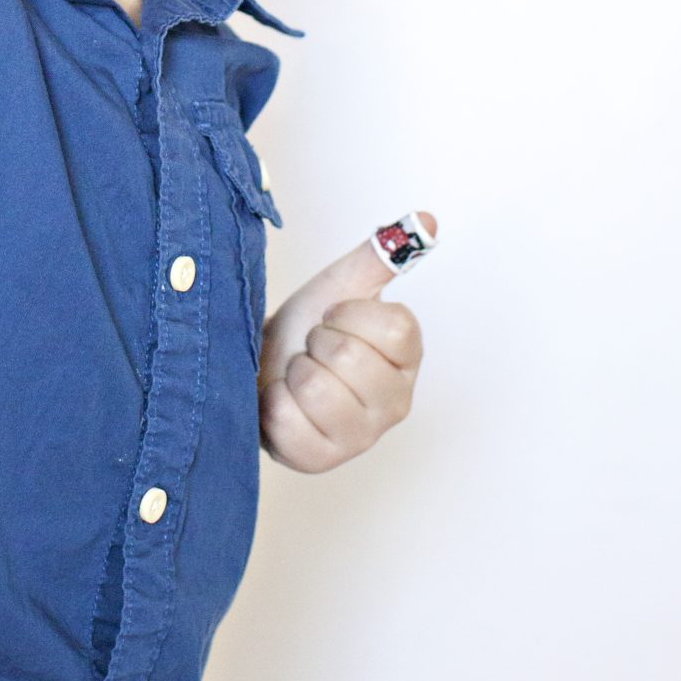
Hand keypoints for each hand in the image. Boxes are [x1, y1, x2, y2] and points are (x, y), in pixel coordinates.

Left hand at [257, 212, 436, 471]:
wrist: (257, 369)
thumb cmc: (302, 332)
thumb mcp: (339, 288)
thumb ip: (379, 256)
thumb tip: (424, 221)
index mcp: (407, 358)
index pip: (394, 327)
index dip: (349, 314)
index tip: (335, 319)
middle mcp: (395, 403)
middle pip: (349, 356)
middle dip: (315, 343)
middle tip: (312, 351)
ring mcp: (360, 437)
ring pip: (315, 386)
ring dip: (292, 372)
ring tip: (297, 376)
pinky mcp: (320, 460)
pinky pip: (287, 419)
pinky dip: (272, 404)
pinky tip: (281, 403)